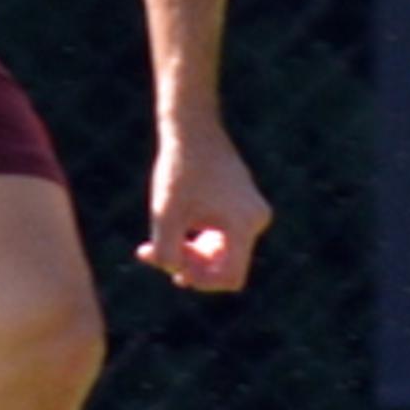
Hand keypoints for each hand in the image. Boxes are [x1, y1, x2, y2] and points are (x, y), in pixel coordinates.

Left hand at [135, 125, 267, 291]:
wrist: (191, 128)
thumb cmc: (177, 170)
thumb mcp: (164, 215)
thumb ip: (167, 253)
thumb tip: (177, 271)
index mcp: (245, 224)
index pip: (230, 277)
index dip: (200, 281)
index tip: (171, 268)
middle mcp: (257, 220)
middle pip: (225, 265)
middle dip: (190, 264)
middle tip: (153, 253)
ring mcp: (253, 211)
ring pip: (223, 253)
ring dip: (191, 253)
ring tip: (156, 243)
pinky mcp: (244, 204)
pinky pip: (225, 236)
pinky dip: (198, 239)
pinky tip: (172, 230)